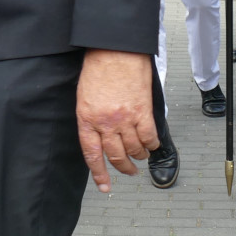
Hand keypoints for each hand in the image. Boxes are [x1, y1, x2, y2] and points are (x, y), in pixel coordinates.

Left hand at [75, 49, 158, 192]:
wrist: (116, 49)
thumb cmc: (98, 67)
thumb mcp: (84, 96)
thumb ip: (91, 118)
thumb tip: (99, 136)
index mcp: (87, 119)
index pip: (92, 154)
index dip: (99, 174)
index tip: (104, 186)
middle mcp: (105, 123)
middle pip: (115, 156)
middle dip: (123, 168)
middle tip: (128, 171)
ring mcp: (125, 118)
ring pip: (134, 149)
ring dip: (138, 156)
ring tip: (140, 156)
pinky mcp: (142, 111)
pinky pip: (149, 137)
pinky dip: (151, 144)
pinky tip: (151, 145)